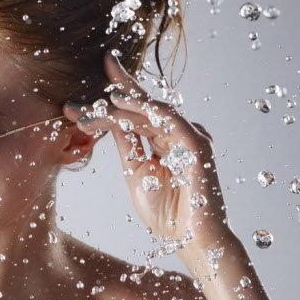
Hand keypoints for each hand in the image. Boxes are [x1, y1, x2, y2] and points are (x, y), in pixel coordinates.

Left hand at [62, 54, 231, 249]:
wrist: (191, 239)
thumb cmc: (167, 210)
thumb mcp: (135, 171)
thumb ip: (125, 144)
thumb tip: (101, 119)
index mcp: (162, 139)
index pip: (140, 108)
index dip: (122, 86)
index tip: (102, 65)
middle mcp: (177, 134)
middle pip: (146, 104)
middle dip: (120, 87)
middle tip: (102, 61)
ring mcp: (189, 139)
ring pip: (154, 112)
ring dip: (125, 103)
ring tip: (101, 97)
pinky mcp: (198, 149)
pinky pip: (173, 124)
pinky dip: (152, 113)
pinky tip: (131, 106)